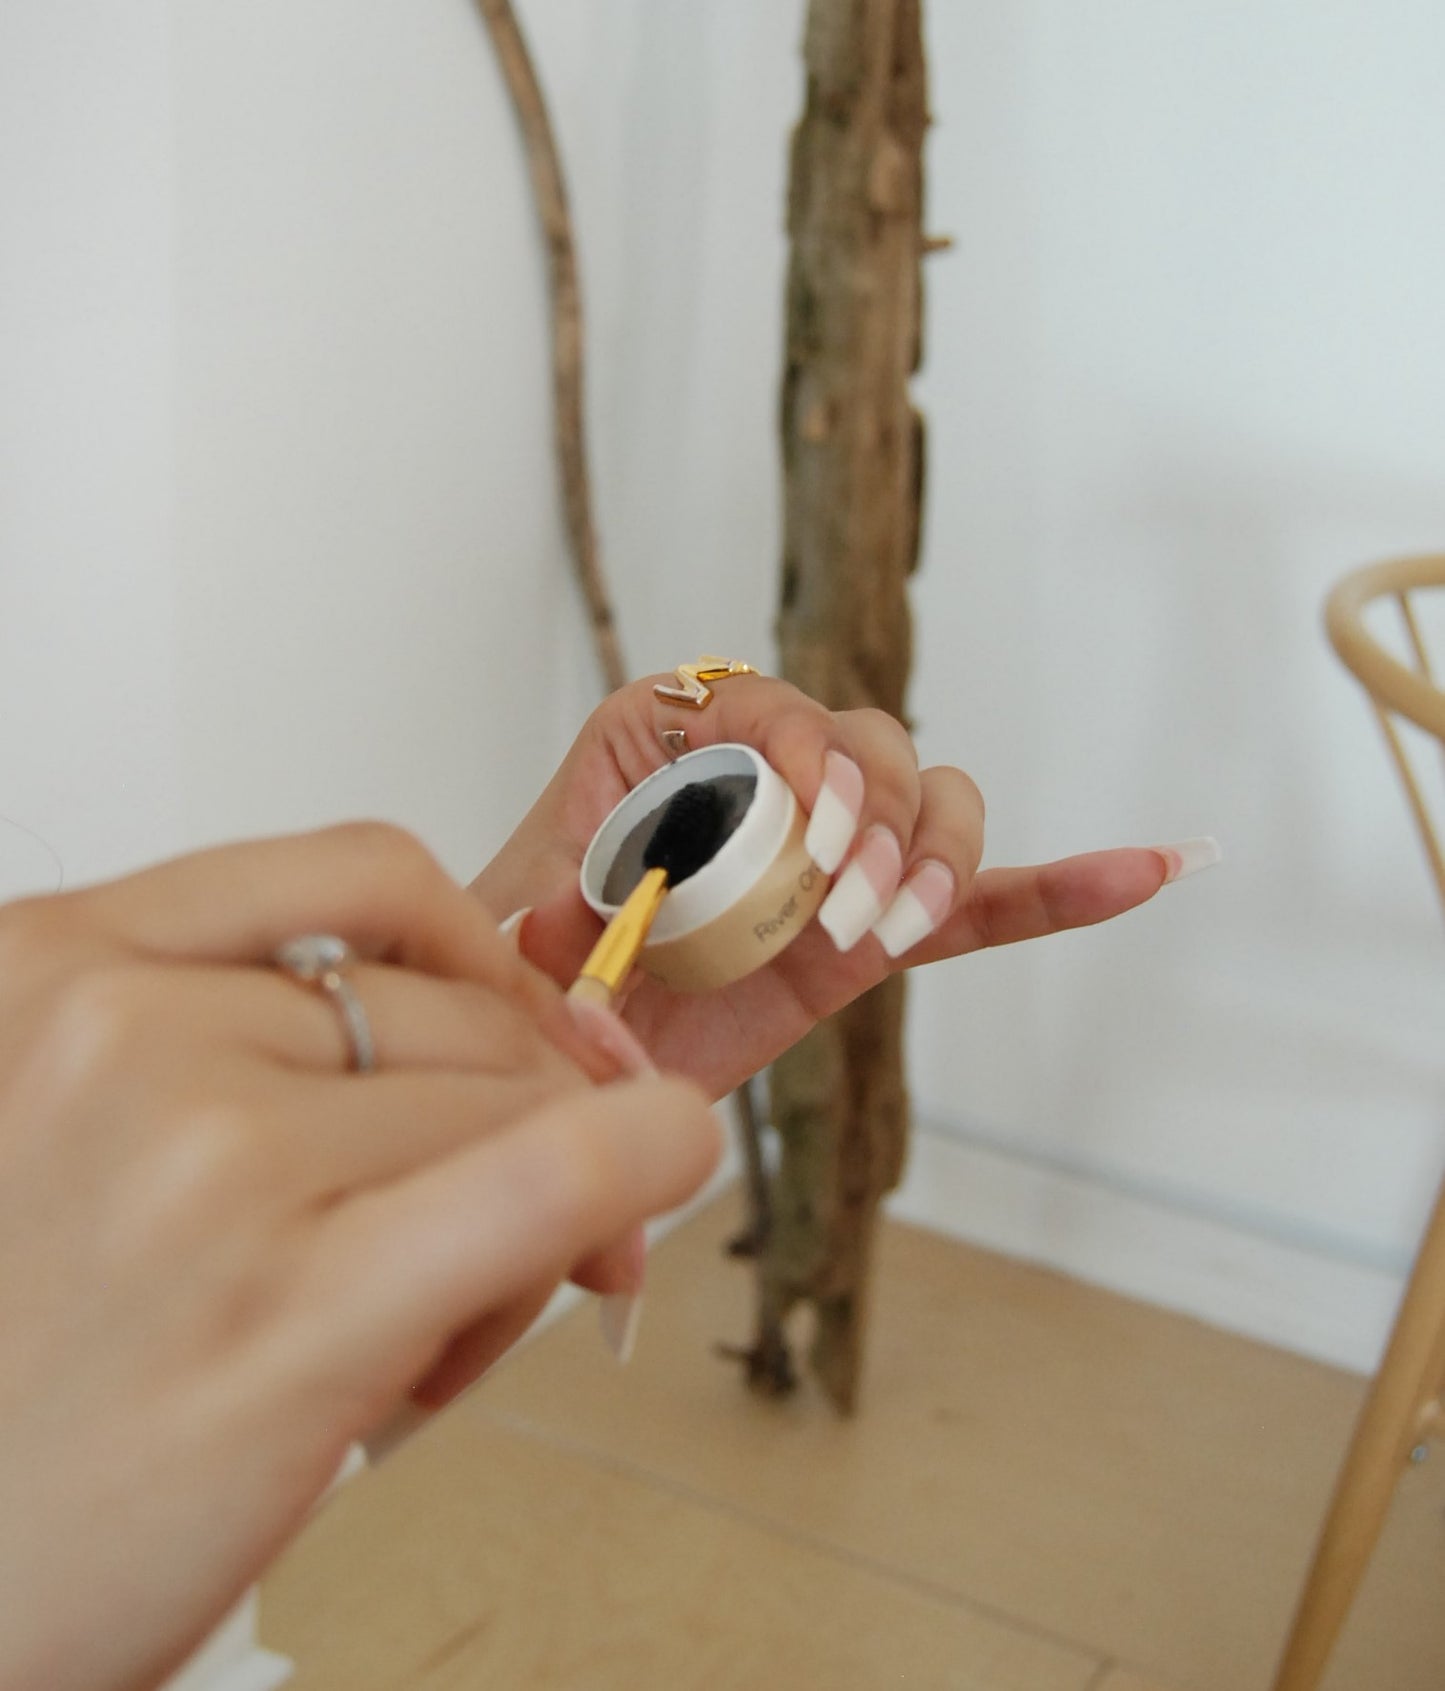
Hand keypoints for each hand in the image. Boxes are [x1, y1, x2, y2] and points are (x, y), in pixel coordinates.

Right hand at [0, 825, 718, 1690]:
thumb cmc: (6, 1374)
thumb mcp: (65, 1133)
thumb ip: (236, 1053)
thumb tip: (490, 1036)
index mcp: (53, 967)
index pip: (361, 875)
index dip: (475, 948)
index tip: (507, 1010)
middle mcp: (123, 1036)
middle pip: (456, 1012)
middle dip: (509, 1105)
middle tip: (483, 1223)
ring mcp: (210, 1163)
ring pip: (513, 1107)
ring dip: (527, 1206)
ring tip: (425, 1326)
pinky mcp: (296, 1310)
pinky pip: (551, 1177)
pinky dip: (641, 1160)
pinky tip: (666, 1160)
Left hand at [473, 675, 1192, 1097]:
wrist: (550, 1055)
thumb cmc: (520, 972)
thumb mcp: (511, 941)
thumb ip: (541, 931)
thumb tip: (574, 923)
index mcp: (666, 739)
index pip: (770, 709)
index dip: (808, 757)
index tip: (812, 835)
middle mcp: (762, 778)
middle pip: (870, 748)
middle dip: (879, 818)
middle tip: (842, 906)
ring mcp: (827, 856)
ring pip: (932, 810)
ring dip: (938, 861)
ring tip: (888, 929)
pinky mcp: (867, 932)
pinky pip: (973, 906)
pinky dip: (1052, 892)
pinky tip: (1149, 870)